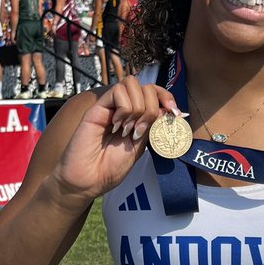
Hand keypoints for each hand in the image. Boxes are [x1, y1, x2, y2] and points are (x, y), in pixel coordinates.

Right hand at [51, 76, 177, 203]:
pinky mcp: (98, 108)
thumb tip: (167, 109)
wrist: (89, 180)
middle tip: (138, 131)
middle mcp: (124, 108)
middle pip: (147, 87)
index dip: (166, 97)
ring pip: (132, 84)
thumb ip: (152, 126)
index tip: (174, 113)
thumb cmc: (110, 168)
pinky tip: (116, 125)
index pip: (155, 92)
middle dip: (151, 109)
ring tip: (126, 129)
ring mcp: (111, 107)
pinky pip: (118, 91)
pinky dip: (124, 108)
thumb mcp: (140, 146)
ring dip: (137, 108)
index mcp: (137, 117)